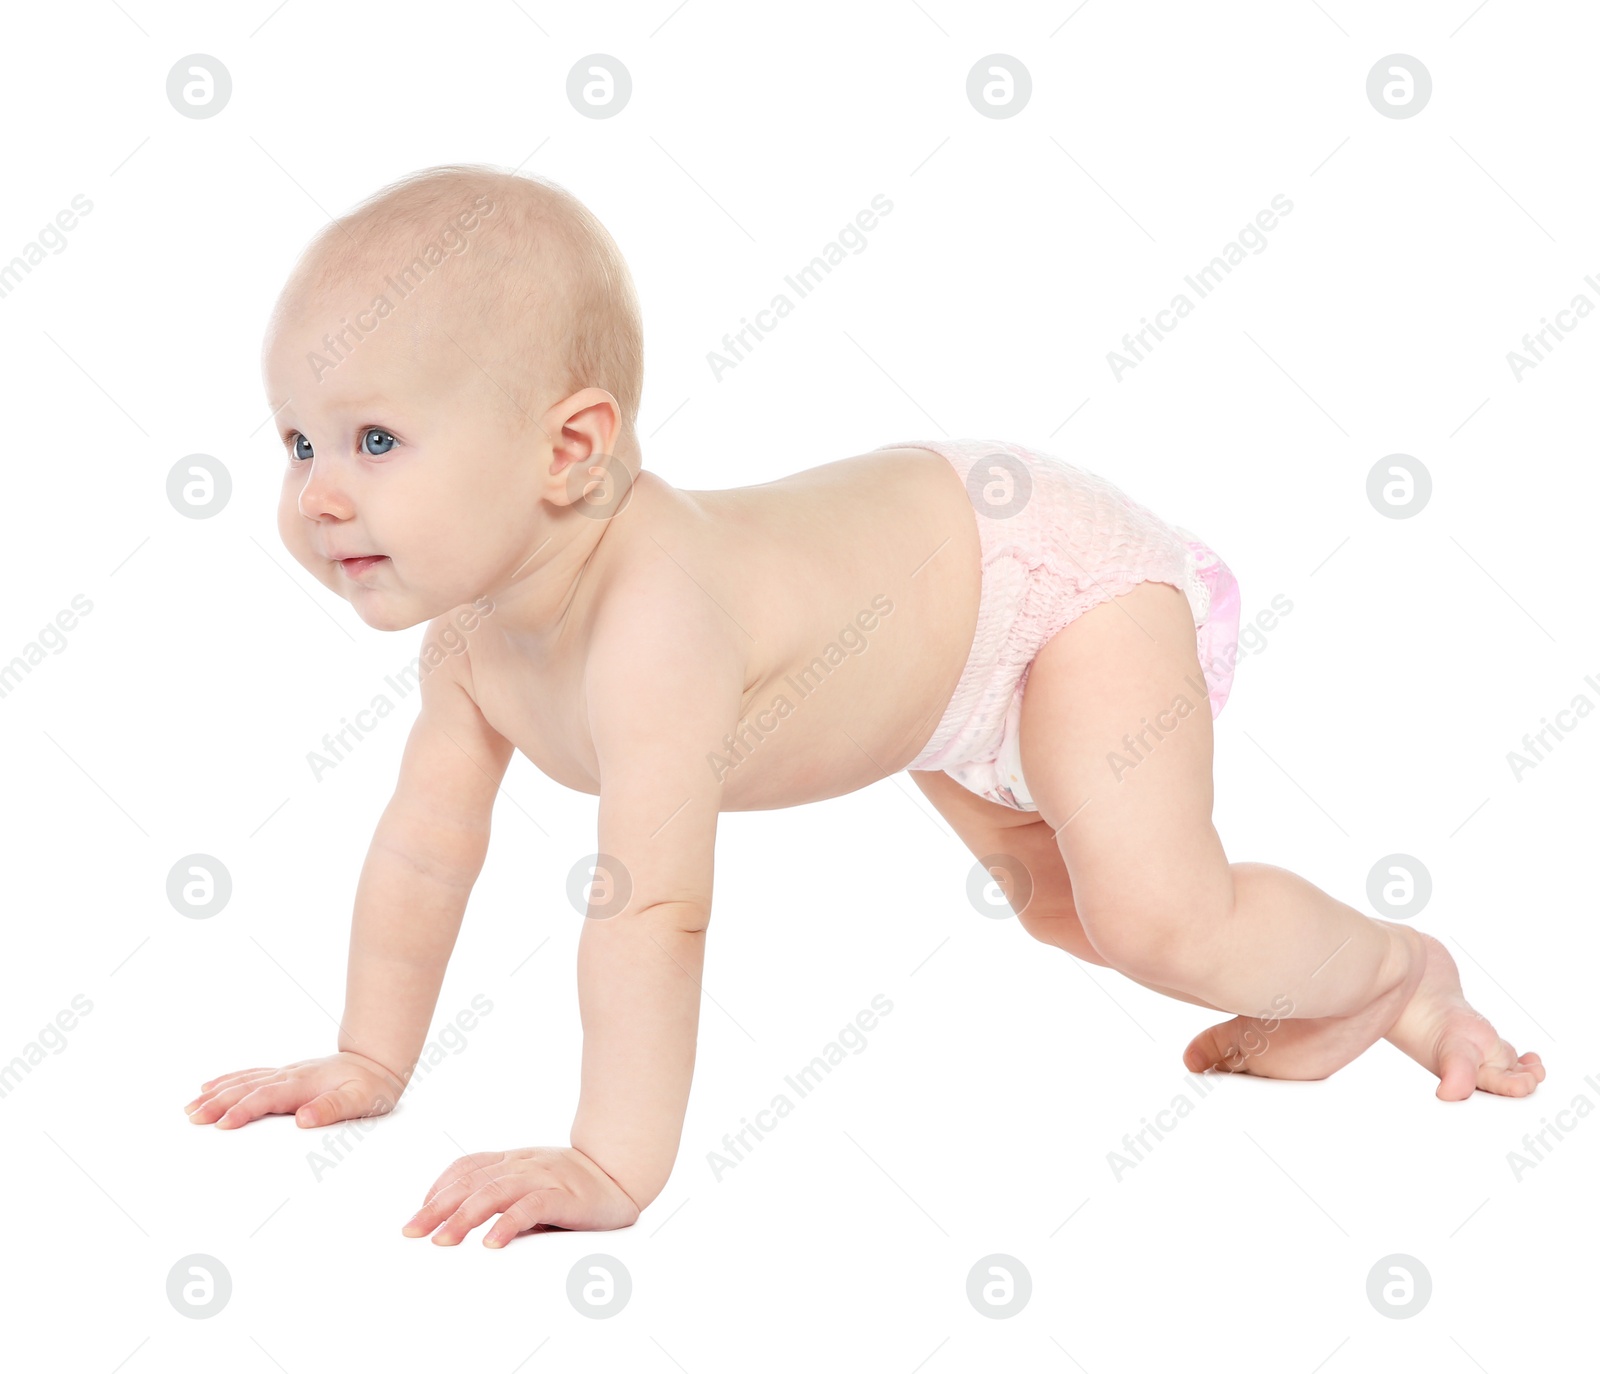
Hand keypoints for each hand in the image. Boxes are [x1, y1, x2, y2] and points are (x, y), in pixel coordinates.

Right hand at [184, 1050, 406, 1129]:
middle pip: (248, 1088)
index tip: (221, 1124)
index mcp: (305, 1084)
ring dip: (216, 1093)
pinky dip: (228, 1080)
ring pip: (244, 1081)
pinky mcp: (285, 1075)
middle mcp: (290, 1075)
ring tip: (190, 1107)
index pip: (267, 1097)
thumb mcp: (361, 1100)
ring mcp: (286, 1073)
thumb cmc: (371, 1085)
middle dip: (218, 1104)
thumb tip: (302, 1119)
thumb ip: (332, 1108)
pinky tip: (210, 1087)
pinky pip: (250, 1075)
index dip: (244, 1110)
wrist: (378, 1060)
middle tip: (192, 1119)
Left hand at [402, 1146, 641, 1246]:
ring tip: (443, 1241)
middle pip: (472, 1180)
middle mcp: (524, 1163)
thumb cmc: (576, 1187)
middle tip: (413, 1232)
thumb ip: (505, 1200)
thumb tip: (465, 1227)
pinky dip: (508, 1223)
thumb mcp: (534, 1189)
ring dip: (464, 1216)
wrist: (623, 1173)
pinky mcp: (565, 1195)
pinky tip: (492, 1243)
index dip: (439, 1188)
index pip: (468, 1166)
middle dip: (438, 1207)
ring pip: (495, 1191)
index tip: (417, 1215)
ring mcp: (544, 1176)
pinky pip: (531, 1206)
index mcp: (514, 1159)